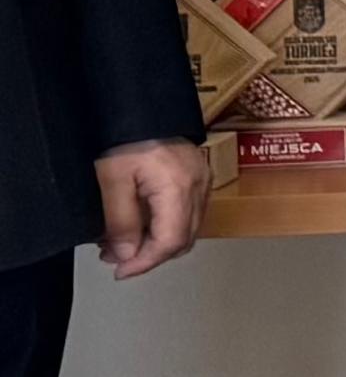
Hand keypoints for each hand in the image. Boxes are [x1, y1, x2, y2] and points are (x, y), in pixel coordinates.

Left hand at [91, 141, 203, 279]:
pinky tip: (142, 222)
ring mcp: (203, 181)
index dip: (144, 262)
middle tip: (118, 258)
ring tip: (124, 242)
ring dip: (158, 242)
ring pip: (188, 228)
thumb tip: (127, 255)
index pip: (169, 242)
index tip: (120, 271)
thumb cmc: (127, 135)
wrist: (143, 105)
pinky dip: (166, 225)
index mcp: (180, 188)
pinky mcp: (198, 176)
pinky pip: (189, 212)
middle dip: (150, 255)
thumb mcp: (112, 179)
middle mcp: (199, 187)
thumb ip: (121, 221)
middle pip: (183, 239)